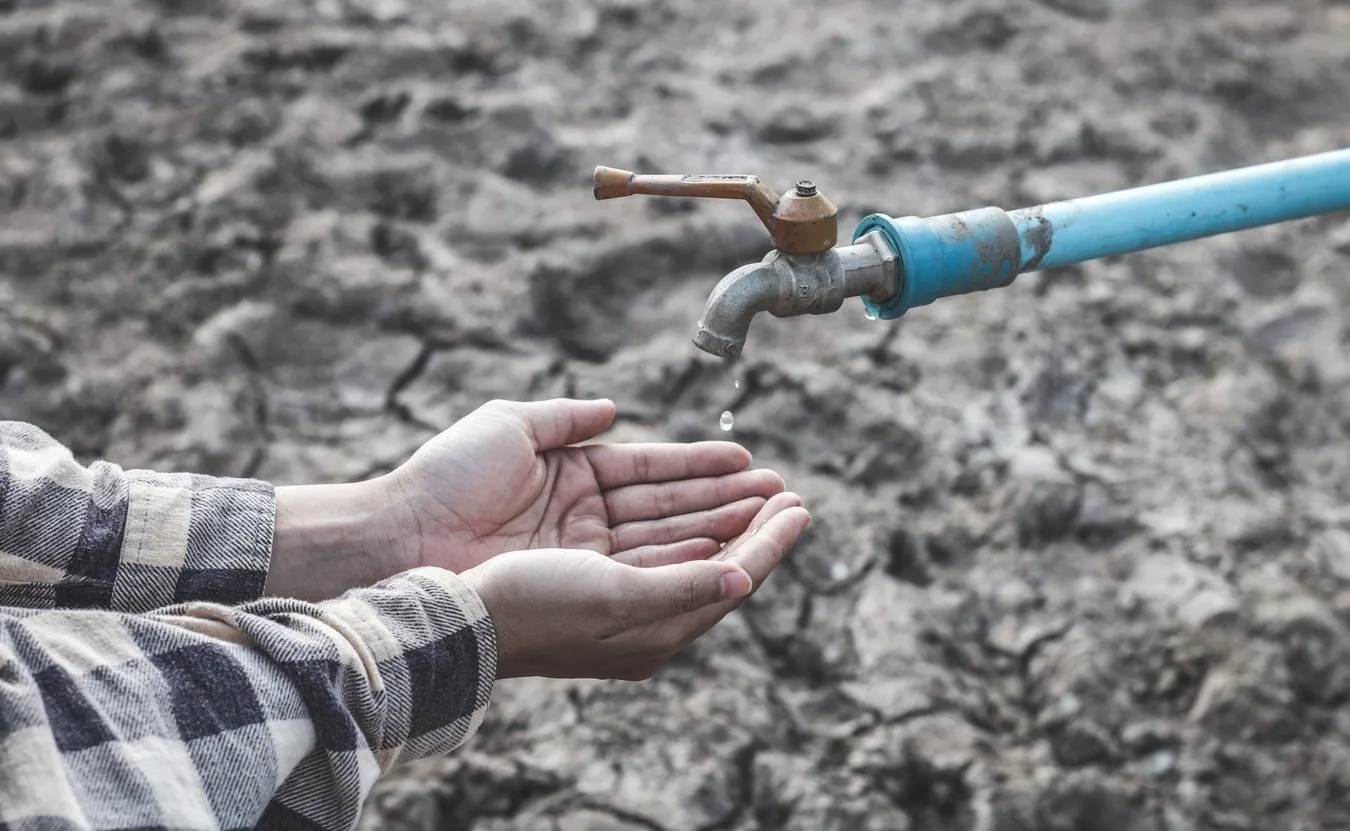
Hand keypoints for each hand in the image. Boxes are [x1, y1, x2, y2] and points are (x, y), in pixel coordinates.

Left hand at [266, 398, 785, 601]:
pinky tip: (742, 552)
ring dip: (730, 530)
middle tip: (785, 492)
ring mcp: (589, 562)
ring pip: (676, 544)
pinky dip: (702, 565)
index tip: (749, 459)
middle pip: (676, 513)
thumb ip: (566, 417)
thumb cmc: (445, 480)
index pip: (655, 474)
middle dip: (732, 503)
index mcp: (574, 483)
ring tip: (780, 514)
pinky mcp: (590, 594)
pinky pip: (657, 577)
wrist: (401, 538)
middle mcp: (588, 527)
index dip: (703, 467)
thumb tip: (612, 409)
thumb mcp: (510, 428)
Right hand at [460, 493, 809, 679]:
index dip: (770, 541)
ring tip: (758, 487)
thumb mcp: (616, 597)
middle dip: (754, 525)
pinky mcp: (592, 575)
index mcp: (656, 632)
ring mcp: (618, 596)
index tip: (802, 506)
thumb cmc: (533, 607)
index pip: (733, 578)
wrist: (458, 616)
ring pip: (688, 548)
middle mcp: (643, 619)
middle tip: (789, 491)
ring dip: (723, 515)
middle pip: (717, 563)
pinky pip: (655, 545)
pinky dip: (684, 523)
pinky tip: (699, 510)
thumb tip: (745, 577)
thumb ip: (684, 587)